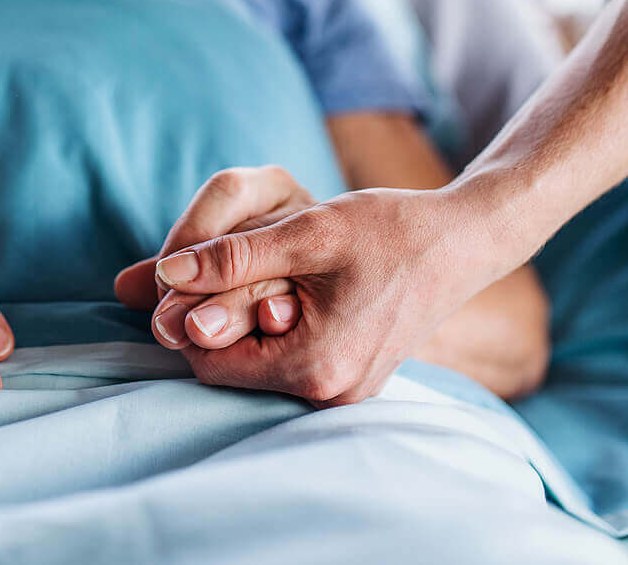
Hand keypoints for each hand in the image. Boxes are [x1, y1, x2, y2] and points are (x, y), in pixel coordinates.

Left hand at [126, 168, 495, 406]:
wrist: (460, 240)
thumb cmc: (389, 230)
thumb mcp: (306, 232)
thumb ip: (233, 257)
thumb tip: (166, 273)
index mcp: (316, 369)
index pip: (208, 363)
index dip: (187, 317)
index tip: (189, 272)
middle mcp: (331, 397)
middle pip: (231, 370)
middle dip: (215, 320)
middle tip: (219, 266)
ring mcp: (345, 394)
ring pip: (258, 366)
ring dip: (244, 323)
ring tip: (259, 272)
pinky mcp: (353, 380)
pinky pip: (289, 363)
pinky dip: (273, 329)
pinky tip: (284, 290)